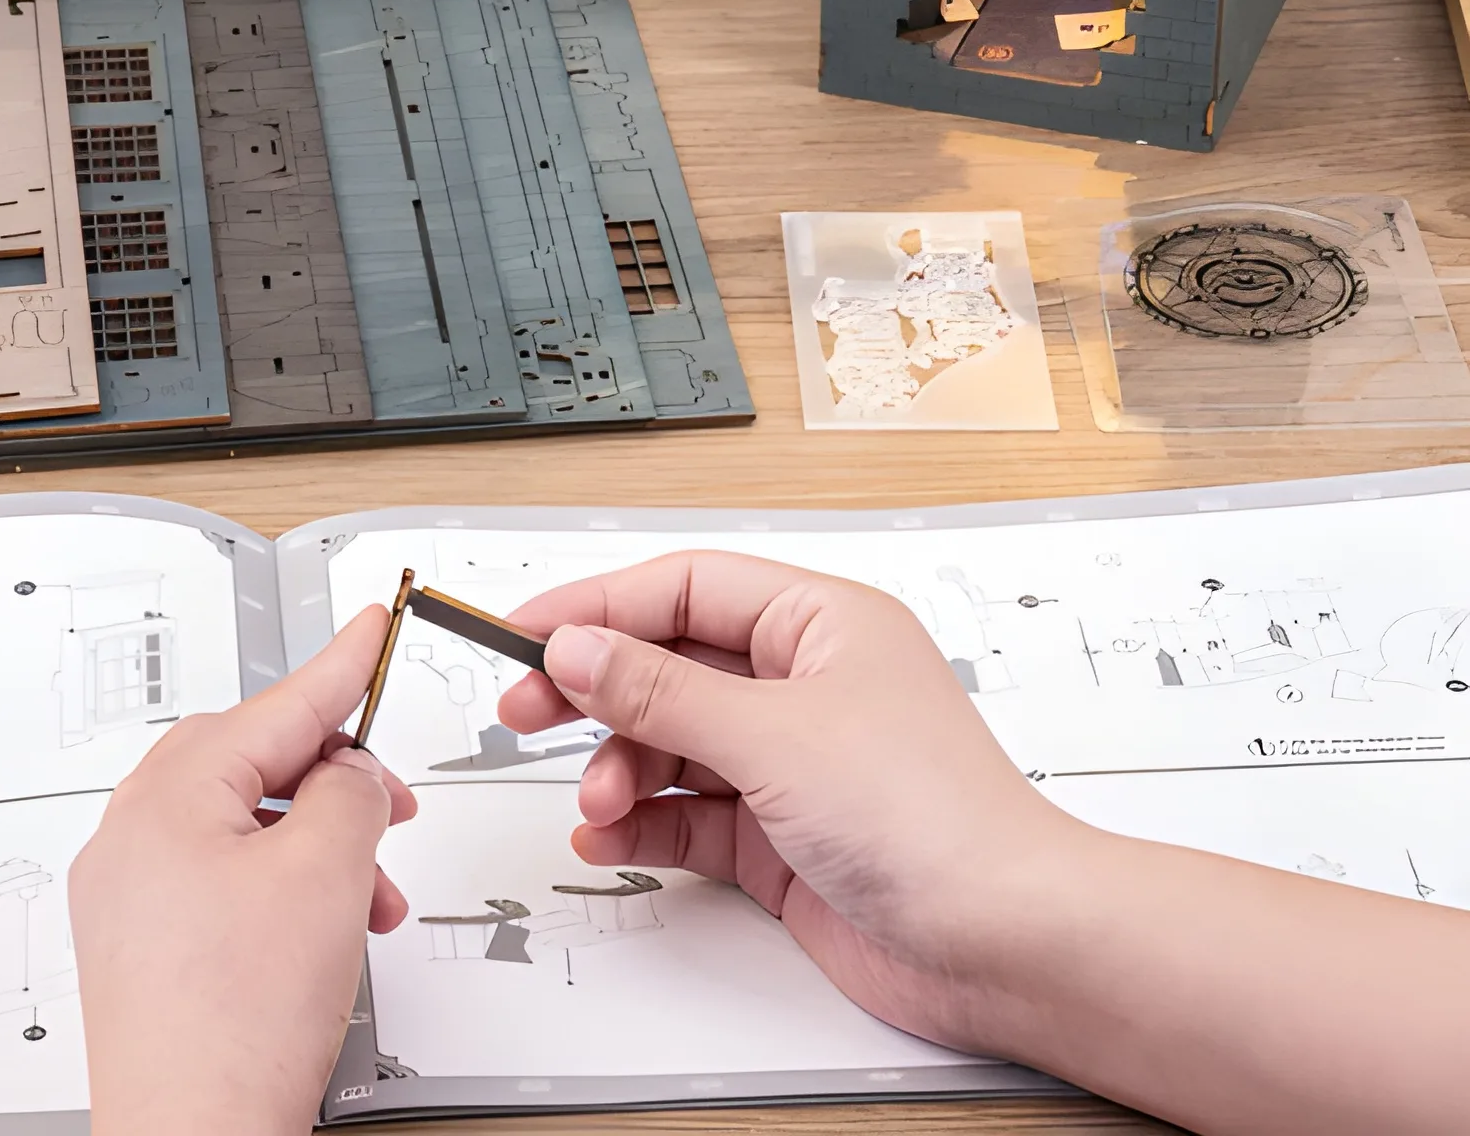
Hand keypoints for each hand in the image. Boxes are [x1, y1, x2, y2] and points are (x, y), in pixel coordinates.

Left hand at [71, 609, 416, 1135]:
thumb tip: (351, 773)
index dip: (342, 666)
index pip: (277, 706)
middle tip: (390, 804)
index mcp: (165, 798)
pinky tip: (321, 931)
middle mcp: (130, 837)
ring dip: (316, 846)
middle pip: (255, 762)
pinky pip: (219, 877)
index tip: (370, 626)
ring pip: (243, 824)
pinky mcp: (140, 948)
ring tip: (365, 897)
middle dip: (334, 782)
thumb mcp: (329, 874)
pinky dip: (281, 887)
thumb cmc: (236, 1029)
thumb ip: (353, 791)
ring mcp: (127, 896)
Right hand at [495, 552, 1086, 1053]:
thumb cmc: (933, 820)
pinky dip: (642, 821)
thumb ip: (660, 690)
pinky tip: (610, 835)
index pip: (685, 587)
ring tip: (599, 801)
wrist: (1005, 946)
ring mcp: (791, 760)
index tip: (527, 632)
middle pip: (668, 661)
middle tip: (526, 711)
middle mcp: (804, 682)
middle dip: (596, 687)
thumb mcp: (774, 736)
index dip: (600, 605)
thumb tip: (578, 647)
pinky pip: (687, 811)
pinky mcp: (781, 835)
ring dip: (619, 766)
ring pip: (671, 740)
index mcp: (820, 622)